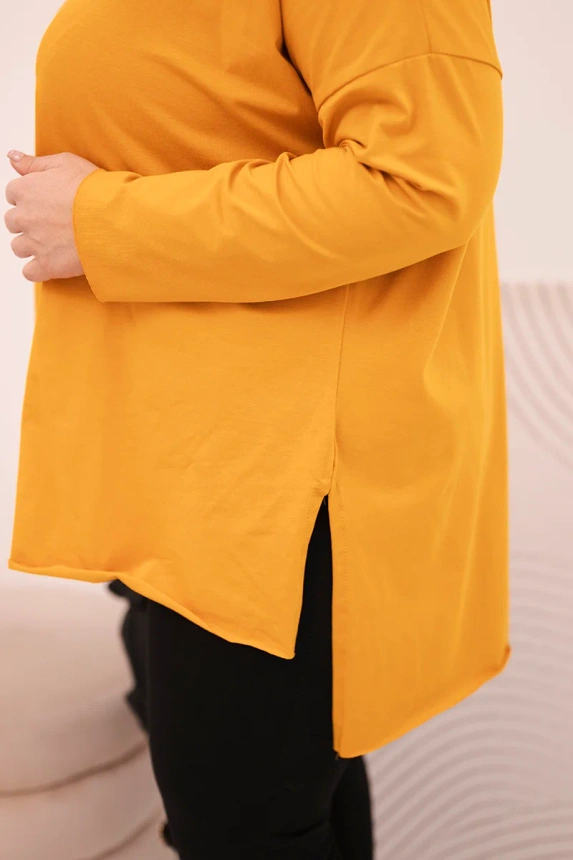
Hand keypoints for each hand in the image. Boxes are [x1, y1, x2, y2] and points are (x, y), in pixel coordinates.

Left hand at [4, 150, 99, 281]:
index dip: (30, 198)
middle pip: (13, 222)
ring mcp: (33, 243)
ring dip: (32, 246)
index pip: (13, 194)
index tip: (47, 202)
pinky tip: (51, 262)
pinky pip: (29, 272)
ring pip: (19, 247)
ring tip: (54, 243)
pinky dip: (37, 269)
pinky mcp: (46, 265)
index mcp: (25, 190)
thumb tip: (12, 158)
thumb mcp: (65, 163)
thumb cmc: (92, 190)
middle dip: (28, 222)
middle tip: (52, 222)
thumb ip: (34, 163)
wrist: (111, 219)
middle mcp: (23, 217)